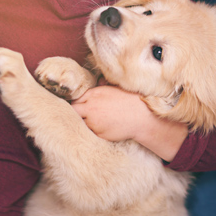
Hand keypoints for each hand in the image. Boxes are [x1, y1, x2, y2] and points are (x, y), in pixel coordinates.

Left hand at [71, 85, 187, 161]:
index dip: (77, 103)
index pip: (75, 99)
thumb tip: (98, 81)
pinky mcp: (99, 134)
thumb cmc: (130, 100)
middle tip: (82, 116)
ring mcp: (94, 122)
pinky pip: (91, 133)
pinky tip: (104, 128)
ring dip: (85, 123)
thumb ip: (103, 86)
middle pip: (73, 111)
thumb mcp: (115, 89)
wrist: (142, 116)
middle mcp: (91, 108)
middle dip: (76, 113)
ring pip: (81, 123)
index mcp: (94, 94)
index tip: (80, 107)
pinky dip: (94, 132)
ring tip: (95, 122)